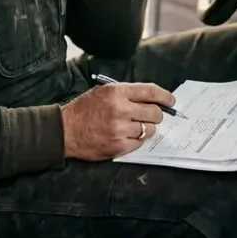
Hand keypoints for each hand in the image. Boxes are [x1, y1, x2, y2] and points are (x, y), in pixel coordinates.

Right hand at [59, 82, 174, 160]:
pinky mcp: (119, 146)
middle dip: (157, 115)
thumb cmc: (83, 110)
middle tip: (152, 117)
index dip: (165, 96)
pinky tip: (125, 136)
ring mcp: (120, 129)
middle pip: (155, 112)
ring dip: (146, 128)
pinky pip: (139, 143)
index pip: (151, 91)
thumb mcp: (102, 92)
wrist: (65, 130)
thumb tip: (149, 99)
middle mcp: (121, 109)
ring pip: (149, 129)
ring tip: (133, 127)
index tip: (171, 101)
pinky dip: (136, 140)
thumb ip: (125, 93)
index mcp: (117, 92)